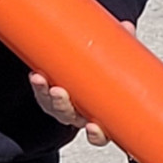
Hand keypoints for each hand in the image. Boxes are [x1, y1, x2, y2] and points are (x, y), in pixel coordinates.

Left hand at [29, 21, 136, 146]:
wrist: (87, 76)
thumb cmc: (107, 78)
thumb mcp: (118, 64)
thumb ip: (123, 48)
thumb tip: (127, 27)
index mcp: (102, 118)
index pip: (100, 135)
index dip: (96, 135)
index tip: (93, 127)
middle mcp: (80, 115)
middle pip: (70, 117)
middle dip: (62, 106)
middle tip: (59, 92)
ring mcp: (63, 106)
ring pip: (52, 105)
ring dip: (45, 93)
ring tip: (41, 79)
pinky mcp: (49, 96)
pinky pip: (41, 93)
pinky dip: (38, 84)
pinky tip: (36, 74)